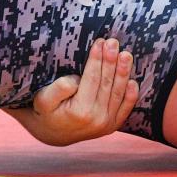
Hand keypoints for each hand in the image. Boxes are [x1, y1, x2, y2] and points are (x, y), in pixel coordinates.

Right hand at [5, 38, 138, 145]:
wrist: (53, 134)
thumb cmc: (46, 112)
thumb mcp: (43, 100)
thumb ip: (58, 90)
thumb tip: (76, 80)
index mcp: (80, 112)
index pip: (92, 79)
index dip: (96, 59)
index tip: (99, 42)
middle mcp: (97, 120)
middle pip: (107, 83)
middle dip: (111, 60)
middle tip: (113, 42)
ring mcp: (107, 124)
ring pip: (118, 92)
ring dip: (123, 72)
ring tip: (126, 54)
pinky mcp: (112, 126)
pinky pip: (126, 108)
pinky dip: (131, 94)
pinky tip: (133, 80)